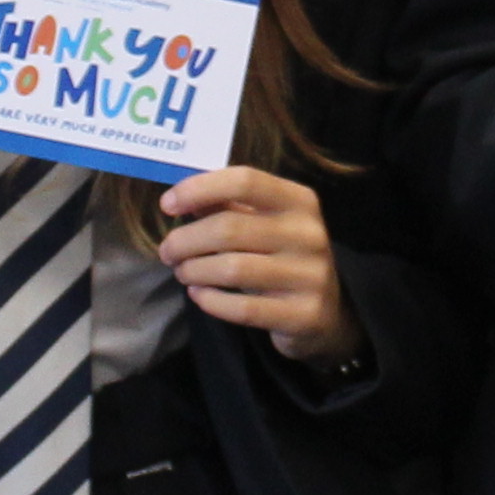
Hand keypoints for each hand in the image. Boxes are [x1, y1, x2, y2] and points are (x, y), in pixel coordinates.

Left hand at [160, 166, 358, 364]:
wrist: (327, 312)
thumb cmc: (282, 258)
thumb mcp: (263, 225)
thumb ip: (227, 206)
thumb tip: (182, 197)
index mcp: (299, 201)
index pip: (244, 181)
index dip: (199, 189)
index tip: (167, 205)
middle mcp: (308, 234)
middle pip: (229, 228)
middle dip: (185, 240)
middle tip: (167, 252)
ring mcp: (310, 275)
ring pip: (232, 269)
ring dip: (194, 270)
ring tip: (182, 272)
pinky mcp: (303, 314)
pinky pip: (243, 308)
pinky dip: (211, 301)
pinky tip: (199, 295)